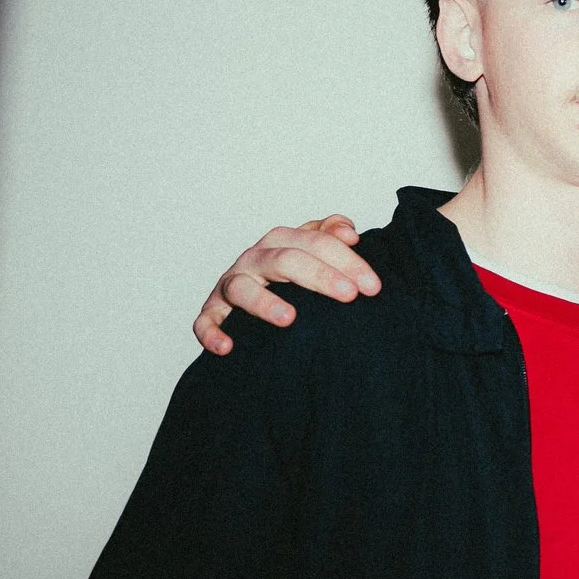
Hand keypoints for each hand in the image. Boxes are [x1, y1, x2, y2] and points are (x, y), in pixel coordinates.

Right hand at [192, 215, 381, 354]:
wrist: (257, 300)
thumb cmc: (291, 275)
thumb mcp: (313, 250)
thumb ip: (331, 235)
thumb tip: (349, 232)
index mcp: (281, 242)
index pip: (316, 242)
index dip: (347, 261)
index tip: (372, 286)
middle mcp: (254, 259)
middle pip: (285, 259)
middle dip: (320, 276)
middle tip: (350, 296)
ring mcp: (231, 285)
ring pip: (241, 288)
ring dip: (264, 302)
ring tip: (289, 319)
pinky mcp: (212, 312)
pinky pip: (205, 321)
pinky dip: (212, 332)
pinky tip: (228, 347)